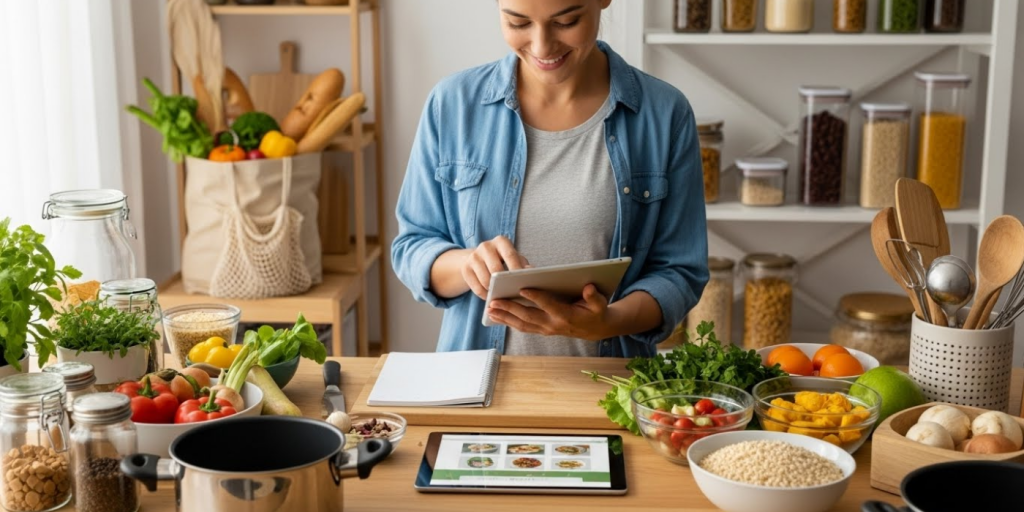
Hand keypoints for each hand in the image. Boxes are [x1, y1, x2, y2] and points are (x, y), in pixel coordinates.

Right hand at [462, 236, 529, 299]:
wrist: (480, 258)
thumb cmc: (504, 259)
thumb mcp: (514, 258)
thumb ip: (523, 264)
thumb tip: (531, 271)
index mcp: (501, 241)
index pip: (510, 255)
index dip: (516, 269)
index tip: (522, 282)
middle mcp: (485, 246)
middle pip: (495, 268)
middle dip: (504, 283)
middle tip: (511, 294)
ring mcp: (473, 257)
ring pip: (485, 280)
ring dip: (494, 292)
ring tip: (502, 298)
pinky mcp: (465, 269)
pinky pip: (476, 288)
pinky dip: (485, 296)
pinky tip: (491, 298)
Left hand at [487, 284, 609, 340]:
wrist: (595, 329)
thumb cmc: (596, 312)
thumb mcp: (600, 304)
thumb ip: (594, 297)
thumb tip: (588, 288)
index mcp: (566, 316)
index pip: (548, 305)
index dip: (536, 297)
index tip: (522, 288)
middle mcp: (553, 325)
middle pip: (528, 316)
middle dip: (510, 309)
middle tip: (494, 301)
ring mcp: (546, 329)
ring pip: (522, 324)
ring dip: (504, 317)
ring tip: (489, 310)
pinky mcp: (541, 330)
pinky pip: (522, 327)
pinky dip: (508, 321)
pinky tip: (496, 316)